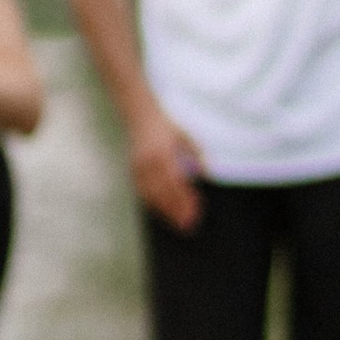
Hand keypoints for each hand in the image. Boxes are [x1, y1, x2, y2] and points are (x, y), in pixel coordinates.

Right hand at [129, 108, 204, 231]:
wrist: (140, 115)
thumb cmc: (166, 126)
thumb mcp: (185, 135)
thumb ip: (196, 153)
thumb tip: (205, 173)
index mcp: (163, 152)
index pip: (176, 181)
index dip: (186, 197)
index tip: (197, 209)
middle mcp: (149, 162)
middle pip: (164, 192)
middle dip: (177, 210)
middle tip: (190, 224)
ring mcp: (139, 168)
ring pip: (152, 196)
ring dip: (166, 211)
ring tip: (179, 224)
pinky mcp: (133, 171)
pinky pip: (144, 193)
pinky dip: (155, 205)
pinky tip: (165, 214)